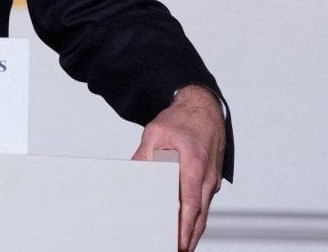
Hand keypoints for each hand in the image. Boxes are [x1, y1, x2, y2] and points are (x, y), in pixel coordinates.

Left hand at [132, 84, 225, 250]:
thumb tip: (134, 172)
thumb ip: (145, 154)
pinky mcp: (210, 179)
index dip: (185, 226)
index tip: (180, 242)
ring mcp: (211, 179)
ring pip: (203, 210)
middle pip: (200, 214)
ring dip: (193, 229)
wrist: (203, 107)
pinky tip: (185, 225)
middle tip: (177, 250)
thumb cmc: (183, 119)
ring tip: (180, 244)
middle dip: (190, 236)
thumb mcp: (155, 132)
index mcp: (195, 164)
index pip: (191, 203)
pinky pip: (203, 201)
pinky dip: (196, 216)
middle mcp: (207, 175)